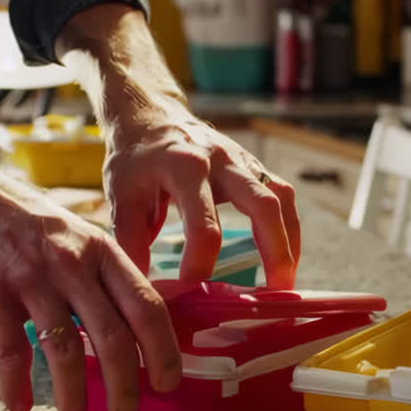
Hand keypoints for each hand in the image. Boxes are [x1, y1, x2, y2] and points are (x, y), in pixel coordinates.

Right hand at [0, 170, 181, 410]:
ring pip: (64, 350)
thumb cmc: (22, 217)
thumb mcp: (75, 232)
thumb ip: (102, 272)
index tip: (167, 382)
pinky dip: (17, 386)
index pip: (146, 305)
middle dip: (124, 383)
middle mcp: (72, 264)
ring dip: (73, 392)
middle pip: (112, 335)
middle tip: (124, 410)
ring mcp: (31, 279)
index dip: (162, 350)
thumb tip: (131, 320)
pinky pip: (13, 352)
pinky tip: (20, 405)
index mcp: (100, 249)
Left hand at [104, 108, 300, 288]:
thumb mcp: (121, 196)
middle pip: (262, 205)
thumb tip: (142, 288)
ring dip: (288, 242)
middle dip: (273, 252)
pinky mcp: (252, 166)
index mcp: (185, 167)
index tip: (189, 290)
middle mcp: (221, 160)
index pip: (203, 225)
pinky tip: (285, 257)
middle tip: (273, 293)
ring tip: (285, 283)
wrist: (150, 117)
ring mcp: (242, 161)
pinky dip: (288, 228)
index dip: (199, 263)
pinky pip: (281, 195)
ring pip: (280, 198)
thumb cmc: (135, 159)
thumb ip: (130, 241)